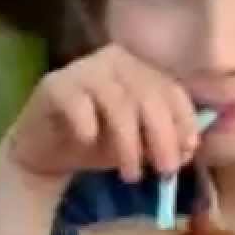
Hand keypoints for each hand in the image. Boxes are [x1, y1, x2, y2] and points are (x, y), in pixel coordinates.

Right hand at [4, 43, 200, 186]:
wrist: (46, 151)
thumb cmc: (99, 142)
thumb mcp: (138, 144)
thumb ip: (162, 139)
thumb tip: (188, 147)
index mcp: (140, 69)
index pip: (172, 90)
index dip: (184, 122)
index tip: (187, 154)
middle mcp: (115, 60)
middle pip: (148, 95)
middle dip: (162, 137)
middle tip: (165, 172)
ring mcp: (83, 69)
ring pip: (117, 102)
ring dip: (129, 143)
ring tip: (131, 174)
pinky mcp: (55, 85)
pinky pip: (77, 102)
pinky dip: (88, 126)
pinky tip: (89, 143)